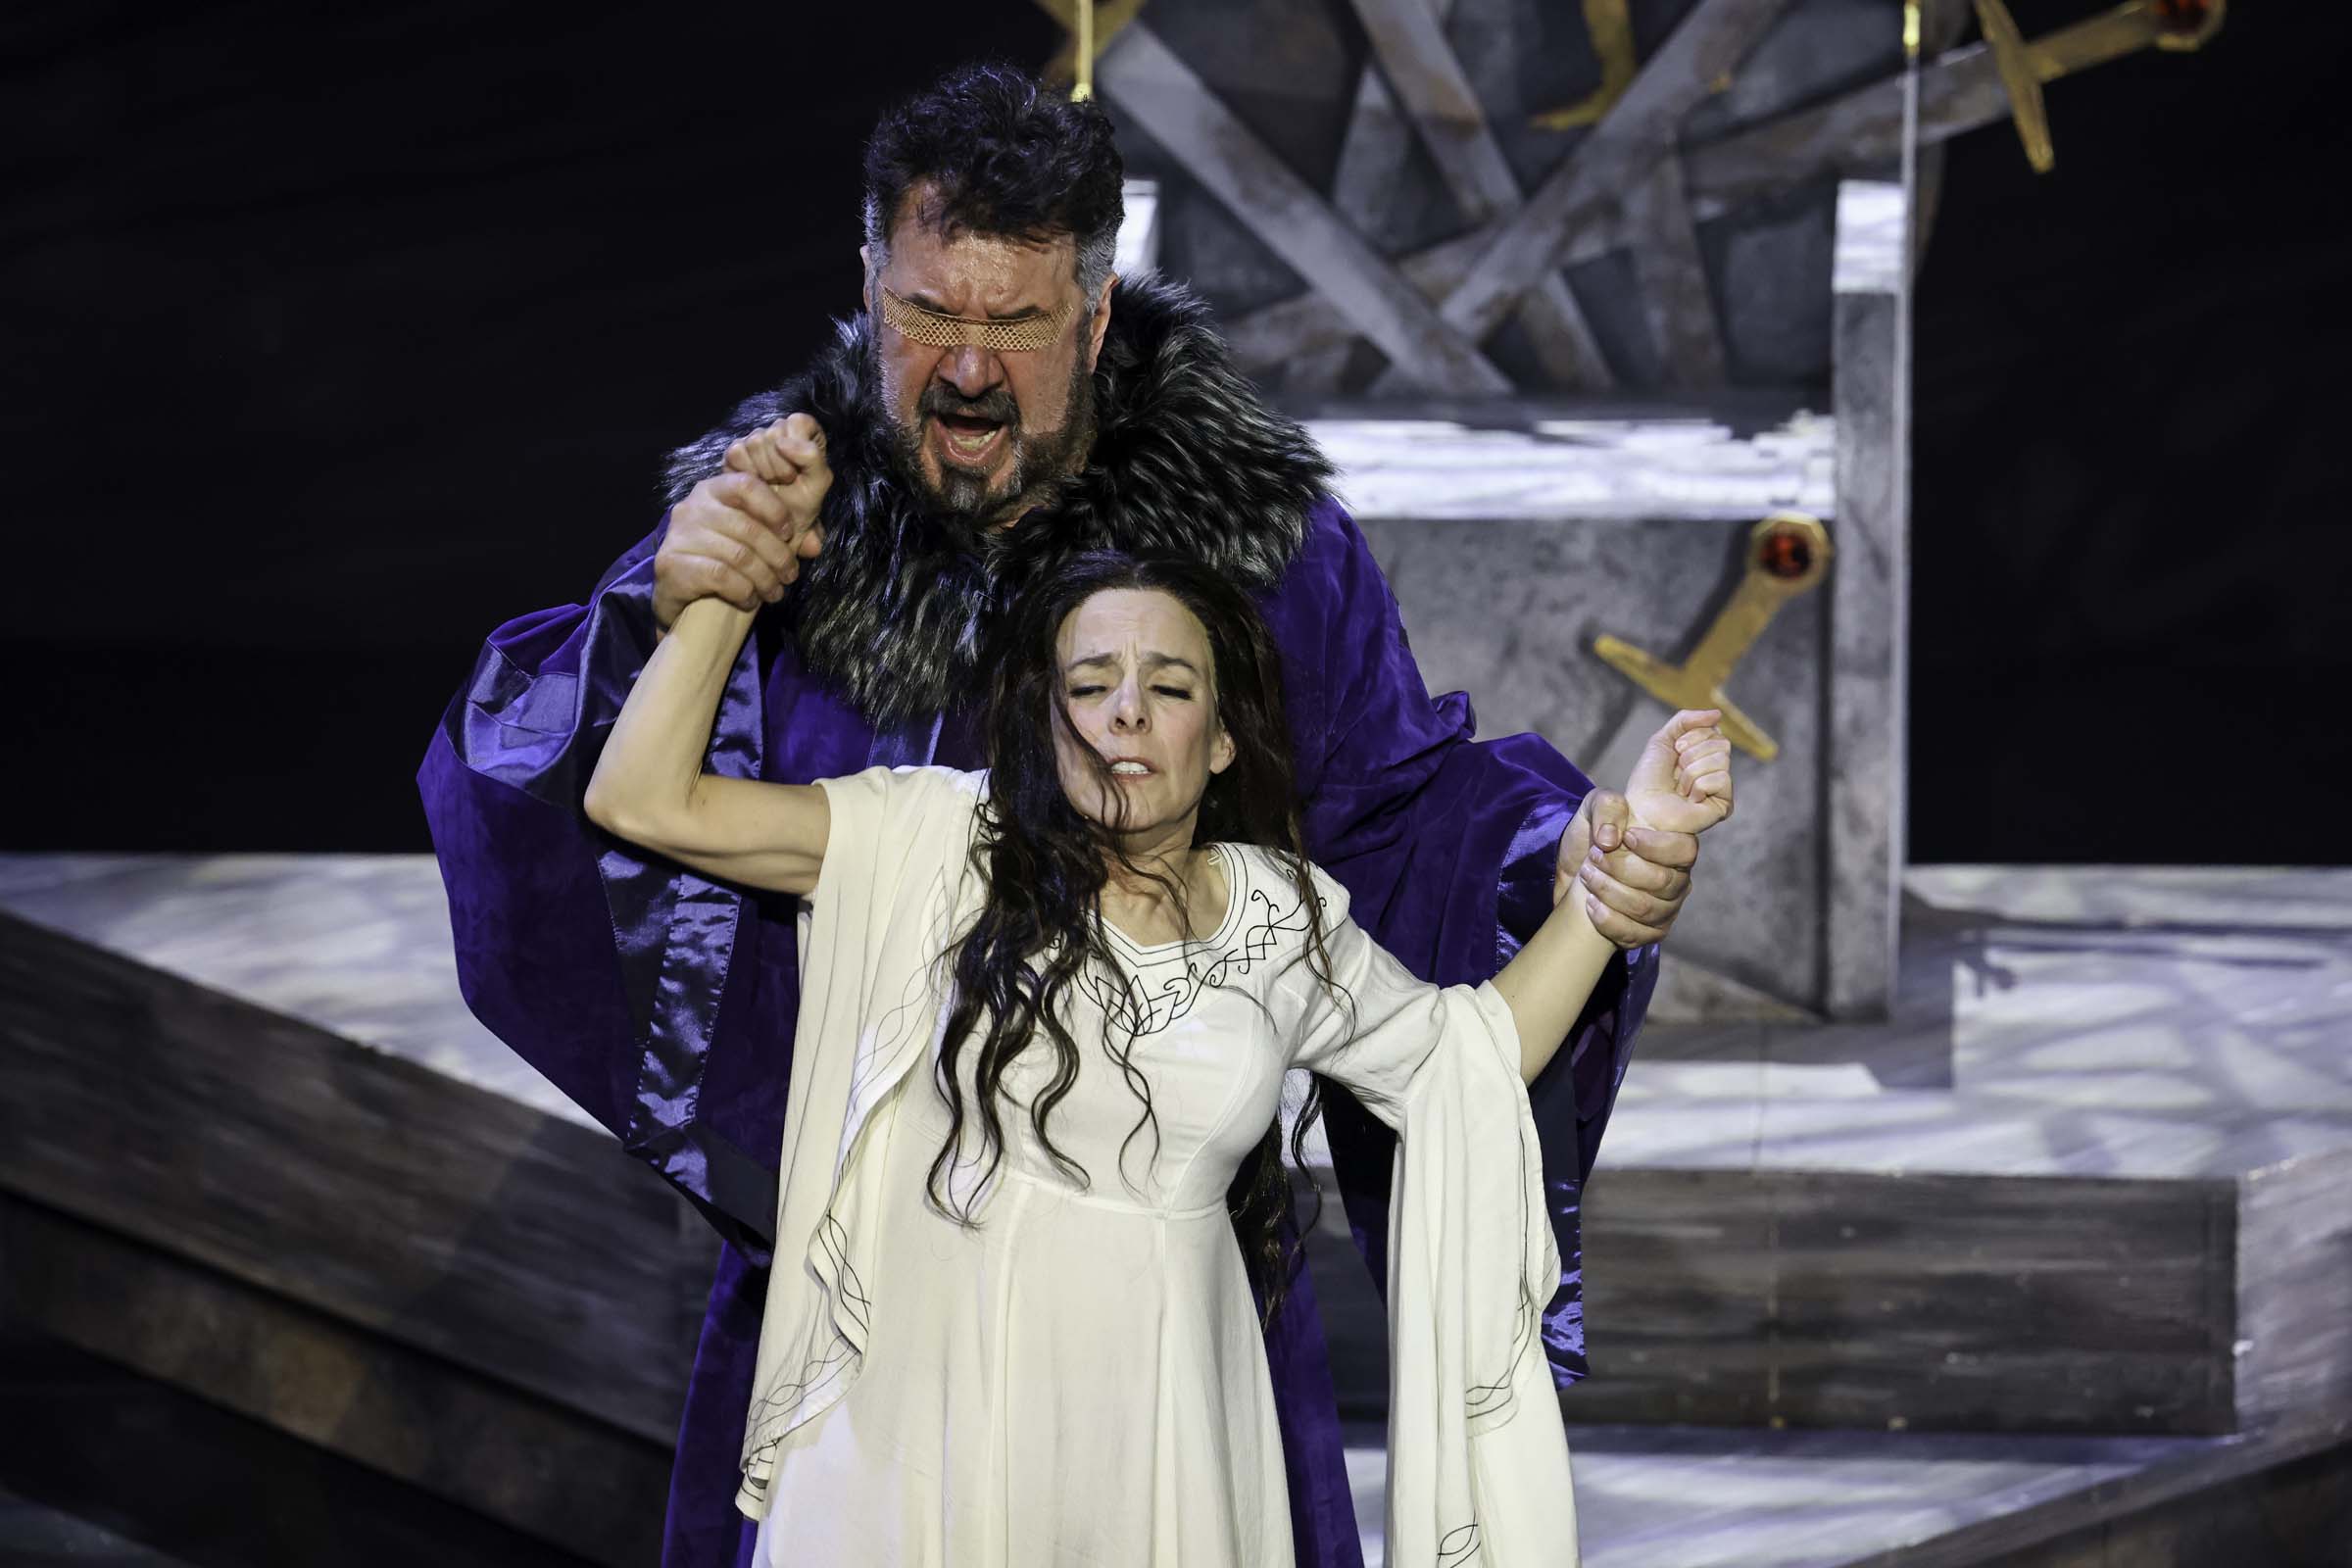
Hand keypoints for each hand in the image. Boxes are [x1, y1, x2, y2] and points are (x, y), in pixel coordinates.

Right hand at [652, 414, 831, 629]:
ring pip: (738, 555)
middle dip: (778, 556)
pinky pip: (720, 576)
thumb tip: (814, 544)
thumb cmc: (725, 560)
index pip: (747, 484)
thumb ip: (789, 534)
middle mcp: (692, 506)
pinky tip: (749, 599)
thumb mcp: (758, 540)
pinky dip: (744, 591)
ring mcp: (678, 535)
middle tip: (789, 576)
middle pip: (748, 527)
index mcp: (714, 490)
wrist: (682, 597)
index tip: (789, 533)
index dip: (774, 508)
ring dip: (765, 579)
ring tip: (774, 592)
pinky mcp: (670, 563)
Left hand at [1555, 789, 1699, 948]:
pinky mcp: (1648, 933)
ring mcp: (1665, 909)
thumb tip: (1611, 838)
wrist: (1570, 872)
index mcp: (1673, 847)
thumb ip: (1607, 808)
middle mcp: (1676, 880)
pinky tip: (1590, 904)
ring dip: (1610, 892)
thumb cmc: (1592, 836)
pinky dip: (1608, 920)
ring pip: (1646, 908)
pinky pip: (1635, 934)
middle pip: (1662, 881)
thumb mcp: (1594, 808)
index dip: (1656, 846)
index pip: (1685, 850)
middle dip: (1622, 868)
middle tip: (1594, 857)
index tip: (1625, 838)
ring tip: (1587, 876)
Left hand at [1624, 708, 1733, 835]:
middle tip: (1676, 772)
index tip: (1675, 750)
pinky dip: (1699, 786)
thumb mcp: (1662, 740)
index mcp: (1703, 752)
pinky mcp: (1724, 805)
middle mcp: (1715, 768)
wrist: (1641, 810)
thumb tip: (1717, 714)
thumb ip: (1686, 720)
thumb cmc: (1648, 780)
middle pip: (1721, 742)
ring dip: (1691, 772)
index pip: (1713, 729)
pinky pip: (1721, 779)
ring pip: (1721, 759)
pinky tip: (1691, 799)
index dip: (1690, 736)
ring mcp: (1721, 787)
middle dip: (1691, 754)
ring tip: (1681, 788)